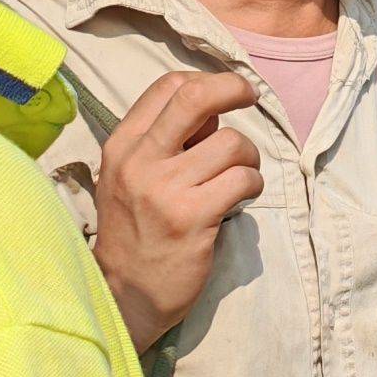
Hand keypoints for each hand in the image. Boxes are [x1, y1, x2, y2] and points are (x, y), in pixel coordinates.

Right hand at [90, 69, 265, 352]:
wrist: (124, 294)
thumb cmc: (135, 231)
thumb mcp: (130, 177)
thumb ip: (162, 141)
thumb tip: (213, 109)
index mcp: (122, 145)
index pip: (168, 86)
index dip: (206, 81)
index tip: (224, 94)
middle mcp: (139, 161)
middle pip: (195, 98)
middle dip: (234, 88)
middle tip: (250, 97)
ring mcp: (165, 190)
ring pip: (232, 143)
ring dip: (249, 156)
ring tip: (241, 174)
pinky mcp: (192, 219)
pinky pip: (242, 180)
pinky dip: (253, 184)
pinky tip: (242, 198)